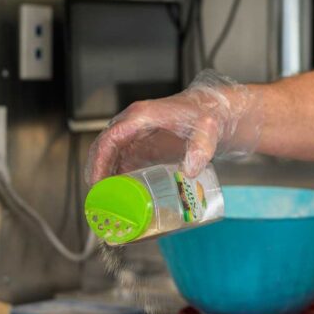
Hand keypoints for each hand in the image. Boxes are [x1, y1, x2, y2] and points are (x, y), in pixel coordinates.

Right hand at [84, 70, 261, 183]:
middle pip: (105, 147)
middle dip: (97, 172)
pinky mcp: (144, 144)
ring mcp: (138, 134)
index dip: (100, 160)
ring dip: (106, 176)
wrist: (217, 112)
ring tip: (106, 201)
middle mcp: (135, 123)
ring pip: (112, 155)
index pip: (111, 137)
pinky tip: (121, 194)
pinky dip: (118, 176)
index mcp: (142, 116)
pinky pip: (124, 160)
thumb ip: (201, 148)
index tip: (97, 181)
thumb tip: (190, 170)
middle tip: (97, 198)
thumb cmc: (209, 115)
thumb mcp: (208, 130)